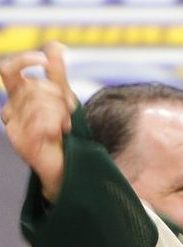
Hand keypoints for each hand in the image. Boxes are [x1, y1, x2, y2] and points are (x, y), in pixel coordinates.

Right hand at [0, 41, 75, 200]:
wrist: (66, 160)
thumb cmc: (62, 130)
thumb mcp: (63, 98)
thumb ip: (57, 73)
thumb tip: (55, 45)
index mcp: (18, 95)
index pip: (8, 69)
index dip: (24, 61)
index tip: (43, 60)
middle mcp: (11, 107)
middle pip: (33, 87)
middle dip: (57, 97)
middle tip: (68, 112)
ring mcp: (13, 125)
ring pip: (38, 104)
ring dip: (59, 114)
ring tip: (63, 126)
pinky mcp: (19, 140)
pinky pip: (39, 123)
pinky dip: (54, 126)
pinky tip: (58, 133)